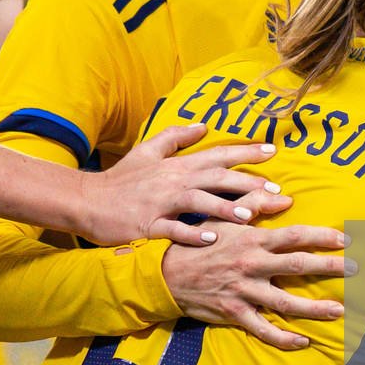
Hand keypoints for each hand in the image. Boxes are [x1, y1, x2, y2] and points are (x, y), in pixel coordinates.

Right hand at [80, 124, 279, 246]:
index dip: (246, 152)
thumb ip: (176, 136)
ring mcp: (161, 203)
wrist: (88, 200)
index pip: (218, 154)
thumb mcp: (147, 150)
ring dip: (225, 208)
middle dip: (248, 184)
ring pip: (198, 203)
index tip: (273, 152)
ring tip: (250, 215)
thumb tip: (203, 125)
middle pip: (216, 178)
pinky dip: (193, 234)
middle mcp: (173, 181)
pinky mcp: (148, 225)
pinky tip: (212, 240)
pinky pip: (174, 229)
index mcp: (176, 164)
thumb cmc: (120, 178)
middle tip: (276, 192)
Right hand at [163, 210, 350, 350]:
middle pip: (299, 265)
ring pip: (287, 302)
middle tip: (357, 269)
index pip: (296, 236)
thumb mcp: (223, 218)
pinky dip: (284, 338)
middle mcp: (253, 265)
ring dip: (315, 307)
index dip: (323, 237)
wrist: (165, 273)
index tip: (346, 239)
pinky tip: (303, 341)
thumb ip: (254, 205)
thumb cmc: (197, 242)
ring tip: (338, 309)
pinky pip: (264, 330)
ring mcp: (245, 291)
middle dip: (331, 267)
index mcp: (253, 240)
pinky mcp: (235, 313)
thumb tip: (285, 198)